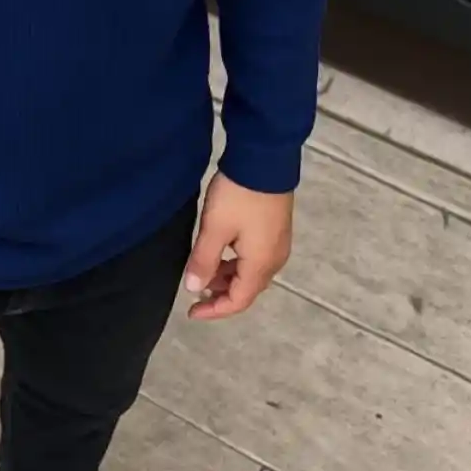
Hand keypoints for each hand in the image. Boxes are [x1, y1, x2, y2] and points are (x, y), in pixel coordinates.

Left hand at [184, 172, 292, 320]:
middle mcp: (275, 259)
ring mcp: (278, 243)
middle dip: (221, 293)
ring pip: (252, 273)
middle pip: (248, 289)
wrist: (264, 159)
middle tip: (196, 289)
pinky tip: (222, 250)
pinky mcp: (277, 228)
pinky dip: (237, 263)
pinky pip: (256, 258)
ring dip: (228, 277)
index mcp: (261, 265)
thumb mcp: (215, 228)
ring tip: (204, 269)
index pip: (238, 301)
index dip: (214, 310)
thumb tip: (194, 290)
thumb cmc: (238, 196)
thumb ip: (203, 261)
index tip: (191, 311)